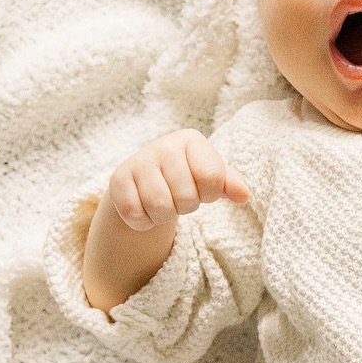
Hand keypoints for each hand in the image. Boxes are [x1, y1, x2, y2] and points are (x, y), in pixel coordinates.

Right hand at [107, 130, 249, 232]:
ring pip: (160, 208)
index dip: (208, 194)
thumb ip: (229, 183)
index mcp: (191, 140)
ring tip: (163, 204)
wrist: (146, 179)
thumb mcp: (210, 176)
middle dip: (185, 206)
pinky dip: (143, 221)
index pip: (211, 177)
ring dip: (164, 216)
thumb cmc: (186, 177)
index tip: (201, 189)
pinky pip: (135, 215)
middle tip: (178, 198)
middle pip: (186, 198)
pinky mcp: (117, 180)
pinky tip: (144, 208)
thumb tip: (244, 194)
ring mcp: (138, 161)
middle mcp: (163, 145)